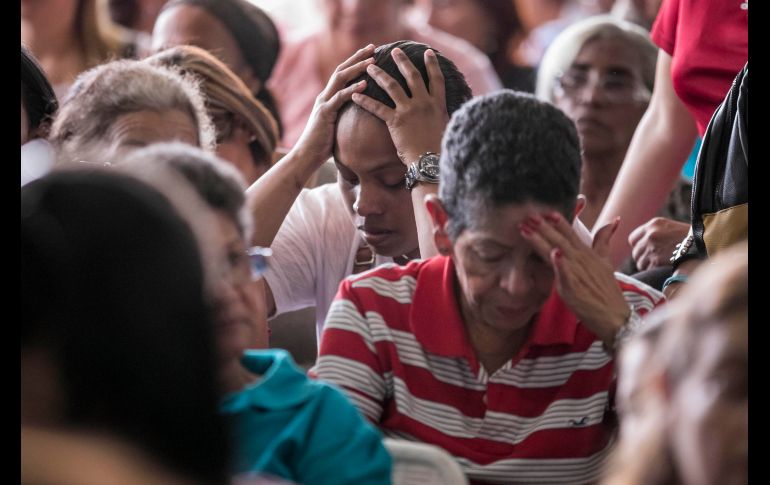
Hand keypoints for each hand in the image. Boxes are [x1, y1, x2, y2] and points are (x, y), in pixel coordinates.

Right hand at [293, 44, 374, 166]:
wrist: (306, 155)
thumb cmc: (323, 144)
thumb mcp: (337, 124)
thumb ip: (345, 114)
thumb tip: (361, 111)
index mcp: (328, 97)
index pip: (343, 73)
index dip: (356, 62)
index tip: (371, 53)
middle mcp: (325, 95)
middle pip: (342, 69)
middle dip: (358, 57)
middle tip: (373, 47)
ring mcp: (324, 103)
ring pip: (341, 79)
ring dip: (357, 68)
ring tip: (372, 62)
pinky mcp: (325, 113)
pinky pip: (340, 97)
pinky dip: (353, 89)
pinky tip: (365, 83)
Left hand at [352, 47, 447, 164]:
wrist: (430, 161)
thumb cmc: (438, 149)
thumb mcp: (445, 127)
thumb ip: (440, 115)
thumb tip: (440, 112)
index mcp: (437, 104)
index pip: (436, 79)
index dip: (432, 64)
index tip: (427, 52)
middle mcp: (424, 103)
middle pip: (412, 76)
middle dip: (403, 61)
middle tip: (395, 50)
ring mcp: (409, 110)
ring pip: (392, 86)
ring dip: (380, 74)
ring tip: (370, 66)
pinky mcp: (396, 121)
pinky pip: (377, 107)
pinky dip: (365, 101)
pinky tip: (355, 95)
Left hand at [521, 212, 629, 345]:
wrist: (614, 316)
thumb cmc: (607, 290)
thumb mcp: (606, 262)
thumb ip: (603, 242)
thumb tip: (613, 220)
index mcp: (586, 253)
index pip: (571, 233)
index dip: (559, 221)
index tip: (546, 209)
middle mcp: (581, 260)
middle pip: (560, 239)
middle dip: (544, 227)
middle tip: (529, 215)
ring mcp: (578, 273)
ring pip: (558, 252)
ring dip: (542, 240)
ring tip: (527, 228)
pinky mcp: (574, 288)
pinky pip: (566, 274)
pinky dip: (560, 263)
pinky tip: (553, 253)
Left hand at [628, 217, 689, 270]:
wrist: (704, 244)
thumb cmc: (689, 238)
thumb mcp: (670, 227)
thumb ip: (654, 233)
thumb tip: (640, 245)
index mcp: (653, 224)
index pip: (633, 238)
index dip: (637, 246)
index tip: (643, 250)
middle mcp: (650, 235)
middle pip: (635, 252)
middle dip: (642, 257)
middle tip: (653, 259)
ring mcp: (652, 248)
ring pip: (639, 262)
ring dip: (647, 265)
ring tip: (659, 264)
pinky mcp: (656, 260)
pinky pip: (647, 268)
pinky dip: (653, 270)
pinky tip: (662, 267)